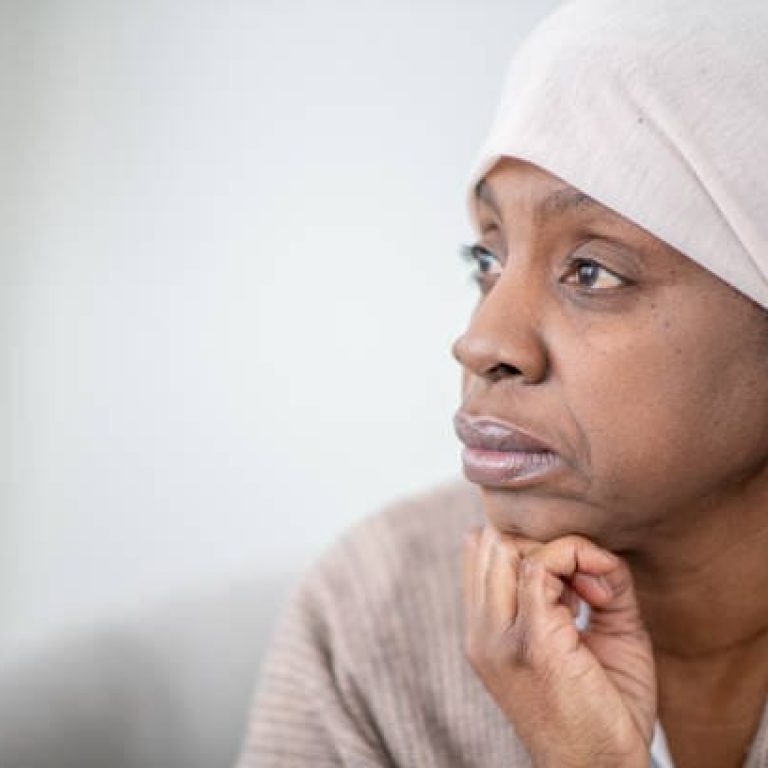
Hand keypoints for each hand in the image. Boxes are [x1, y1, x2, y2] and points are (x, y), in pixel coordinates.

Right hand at [463, 525, 656, 767]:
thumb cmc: (603, 711)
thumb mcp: (588, 638)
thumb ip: (589, 585)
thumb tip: (594, 551)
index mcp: (486, 631)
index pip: (484, 551)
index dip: (532, 546)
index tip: (578, 582)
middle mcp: (482, 631)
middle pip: (492, 542)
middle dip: (544, 543)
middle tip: (586, 583)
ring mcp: (499, 638)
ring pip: (507, 546)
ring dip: (558, 551)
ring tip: (591, 592)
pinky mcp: (531, 644)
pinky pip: (539, 567)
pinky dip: (576, 559)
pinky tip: (599, 597)